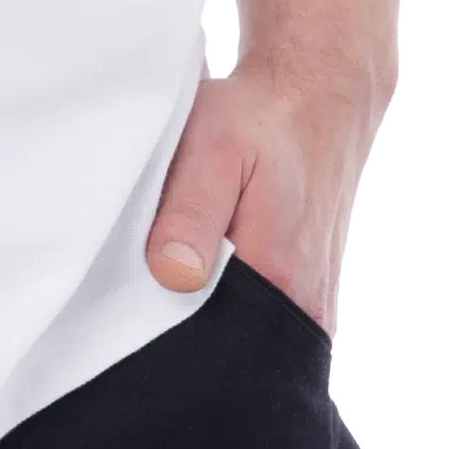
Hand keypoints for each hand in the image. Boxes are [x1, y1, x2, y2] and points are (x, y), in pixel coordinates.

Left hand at [142, 52, 392, 336]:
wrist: (317, 96)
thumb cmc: (260, 119)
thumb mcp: (214, 147)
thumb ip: (191, 214)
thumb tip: (171, 276)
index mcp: (278, 280)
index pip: (212, 353)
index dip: (163, 339)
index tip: (130, 315)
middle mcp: (302, 309)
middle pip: (226, 353)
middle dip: (181, 336)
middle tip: (148, 290)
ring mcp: (308, 308)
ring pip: (241, 339)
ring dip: (203, 319)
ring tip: (178, 276)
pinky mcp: (306, 296)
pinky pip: (256, 323)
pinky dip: (224, 306)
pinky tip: (206, 272)